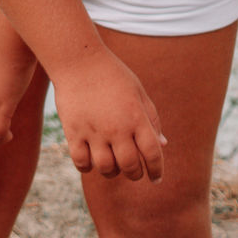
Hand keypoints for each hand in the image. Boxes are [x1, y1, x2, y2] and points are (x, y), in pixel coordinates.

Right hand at [53, 46, 166, 182]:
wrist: (79, 60)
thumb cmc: (112, 74)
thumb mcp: (138, 92)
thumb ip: (152, 119)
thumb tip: (163, 145)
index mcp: (136, 117)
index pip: (153, 154)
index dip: (157, 170)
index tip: (156, 178)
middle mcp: (117, 127)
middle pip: (130, 166)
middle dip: (135, 174)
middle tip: (134, 171)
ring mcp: (94, 131)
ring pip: (106, 168)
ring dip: (112, 172)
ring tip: (113, 164)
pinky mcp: (74, 132)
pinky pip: (82, 163)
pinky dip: (88, 166)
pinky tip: (92, 159)